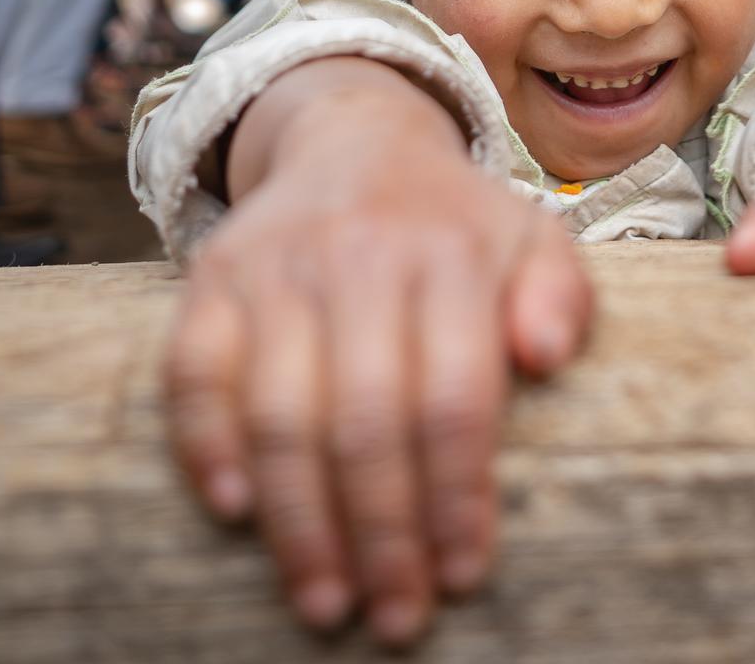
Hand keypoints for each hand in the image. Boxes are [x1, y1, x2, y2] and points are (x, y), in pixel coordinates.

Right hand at [162, 57, 591, 644]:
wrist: (353, 139)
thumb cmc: (455, 224)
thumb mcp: (532, 238)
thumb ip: (561, 294)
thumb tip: (549, 356)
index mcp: (450, 253)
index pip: (454, 394)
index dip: (456, 495)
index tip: (460, 575)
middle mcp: (359, 255)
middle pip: (367, 419)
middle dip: (382, 533)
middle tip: (395, 615)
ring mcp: (276, 267)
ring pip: (280, 411)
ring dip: (299, 522)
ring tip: (325, 600)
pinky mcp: (210, 277)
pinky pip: (193, 372)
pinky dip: (207, 444)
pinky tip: (236, 513)